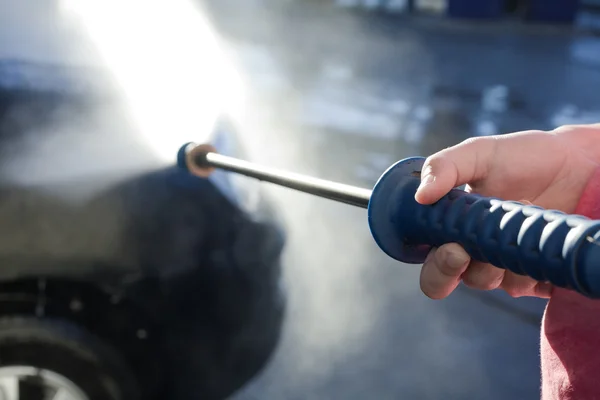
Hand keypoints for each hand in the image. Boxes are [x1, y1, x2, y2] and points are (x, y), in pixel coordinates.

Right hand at [415, 125, 599, 299]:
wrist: (579, 165)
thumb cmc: (525, 157)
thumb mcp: (480, 152)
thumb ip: (445, 166)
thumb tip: (420, 196)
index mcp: (453, 228)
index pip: (430, 263)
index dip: (434, 265)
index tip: (450, 246)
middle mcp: (474, 251)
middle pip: (448, 282)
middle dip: (451, 270)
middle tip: (465, 249)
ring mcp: (504, 265)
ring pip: (485, 282)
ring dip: (497, 257)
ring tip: (520, 212)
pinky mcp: (536, 275)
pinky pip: (523, 285)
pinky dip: (528, 262)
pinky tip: (538, 232)